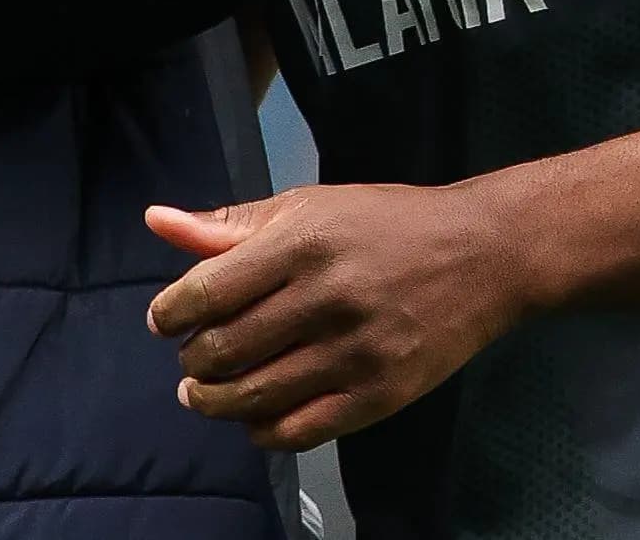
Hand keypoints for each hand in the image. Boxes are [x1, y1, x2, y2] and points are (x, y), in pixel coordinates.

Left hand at [145, 182, 528, 452]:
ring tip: (207, 391)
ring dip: (214, 401)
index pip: (206, 292)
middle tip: (193, 357)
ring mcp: (355, 352)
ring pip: (253, 398)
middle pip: (223, 350)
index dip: (170, 312)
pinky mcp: (380, 395)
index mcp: (302, 243)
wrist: (483, 254)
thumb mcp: (308, 208)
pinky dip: (263, 431)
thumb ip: (230, 224)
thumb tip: (156, 222)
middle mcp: (326, 298)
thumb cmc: (387, 224)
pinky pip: (299, 431)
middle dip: (192, 360)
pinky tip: (256, 415)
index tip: (166, 319)